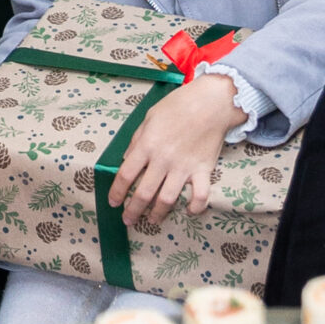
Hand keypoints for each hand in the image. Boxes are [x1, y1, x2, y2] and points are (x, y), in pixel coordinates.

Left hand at [108, 75, 241, 226]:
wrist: (211, 102)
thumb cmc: (178, 106)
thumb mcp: (148, 118)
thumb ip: (136, 141)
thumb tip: (127, 160)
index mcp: (146, 146)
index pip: (125, 175)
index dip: (116, 193)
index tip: (113, 202)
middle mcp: (163, 160)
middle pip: (143, 194)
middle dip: (133, 211)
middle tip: (128, 220)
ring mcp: (184, 167)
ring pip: (167, 199)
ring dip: (158, 214)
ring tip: (153, 221)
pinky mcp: (203, 170)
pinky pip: (200, 195)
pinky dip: (196, 207)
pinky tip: (190, 212)